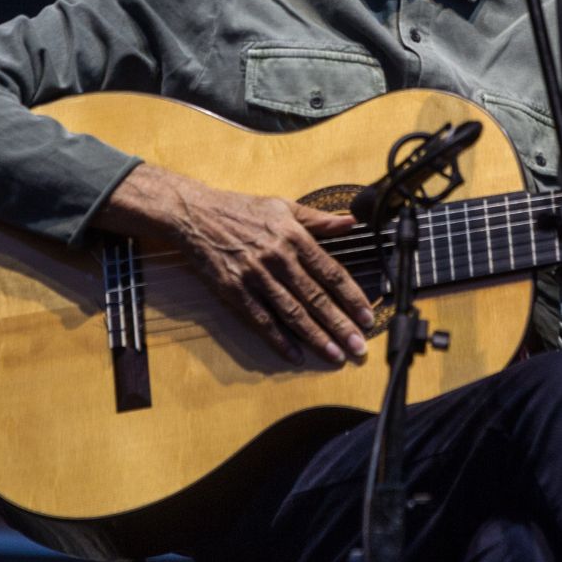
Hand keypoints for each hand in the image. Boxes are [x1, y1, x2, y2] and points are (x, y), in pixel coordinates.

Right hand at [100, 164, 373, 363]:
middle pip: (315, 296)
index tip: (368, 316)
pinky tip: (295, 355)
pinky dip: (278, 339)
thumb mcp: (282, 206)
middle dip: (340, 324)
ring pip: (292, 312)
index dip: (352, 297)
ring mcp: (255, 275)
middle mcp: (277, 257)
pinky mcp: (234, 290)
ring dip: (315, 337)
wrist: (194, 214)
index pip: (331, 271)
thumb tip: (351, 222)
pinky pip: (260, 319)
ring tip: (335, 355)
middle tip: (359, 347)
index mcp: (293, 236)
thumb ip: (318, 219)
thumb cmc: (240, 210)